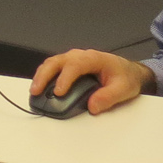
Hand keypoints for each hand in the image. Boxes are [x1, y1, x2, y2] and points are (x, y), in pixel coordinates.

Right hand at [30, 48, 156, 115]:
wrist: (128, 71)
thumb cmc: (125, 77)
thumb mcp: (123, 89)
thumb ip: (108, 97)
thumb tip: (92, 107)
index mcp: (93, 58)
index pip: (74, 66)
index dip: (64, 79)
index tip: (58, 92)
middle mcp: (80, 56)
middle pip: (56, 62)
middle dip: (44, 76)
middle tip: (36, 91)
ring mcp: (72, 59)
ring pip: (51, 63)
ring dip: (40, 76)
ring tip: (34, 91)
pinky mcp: (69, 65)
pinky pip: (52, 67)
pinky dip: (43, 75)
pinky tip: (39, 86)